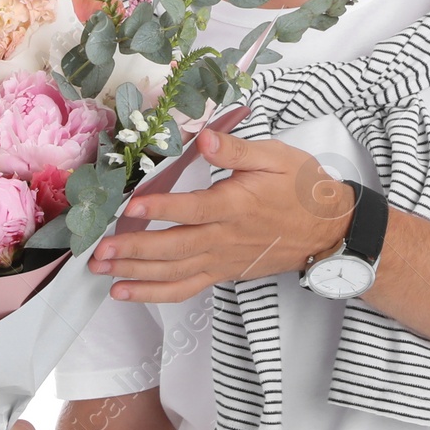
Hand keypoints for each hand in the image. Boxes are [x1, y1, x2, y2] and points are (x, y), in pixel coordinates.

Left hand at [88, 127, 354, 303]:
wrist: (329, 229)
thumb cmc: (302, 188)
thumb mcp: (276, 157)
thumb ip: (236, 150)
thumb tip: (204, 137)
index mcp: (237, 205)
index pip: (193, 208)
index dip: (162, 208)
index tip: (132, 206)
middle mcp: (225, 237)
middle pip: (174, 247)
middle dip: (134, 250)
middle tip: (100, 250)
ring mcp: (222, 259)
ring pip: (173, 271)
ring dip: (135, 273)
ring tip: (102, 270)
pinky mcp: (222, 272)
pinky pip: (185, 288)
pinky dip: (153, 293)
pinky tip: (125, 291)